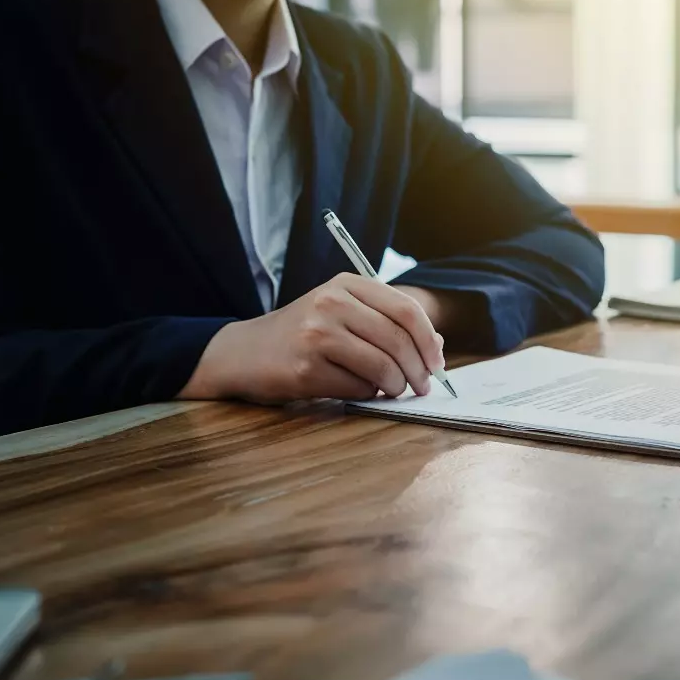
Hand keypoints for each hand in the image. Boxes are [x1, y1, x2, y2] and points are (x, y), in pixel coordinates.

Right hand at [180, 274, 445, 402]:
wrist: (243, 352)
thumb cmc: (301, 334)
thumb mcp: (342, 312)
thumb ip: (386, 322)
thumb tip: (437, 346)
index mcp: (345, 284)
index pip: (406, 310)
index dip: (429, 340)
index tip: (437, 362)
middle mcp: (331, 303)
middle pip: (398, 340)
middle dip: (419, 369)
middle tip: (422, 386)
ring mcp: (316, 335)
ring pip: (382, 367)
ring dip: (396, 386)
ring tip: (393, 390)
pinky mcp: (305, 369)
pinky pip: (357, 388)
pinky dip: (367, 395)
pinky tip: (359, 390)